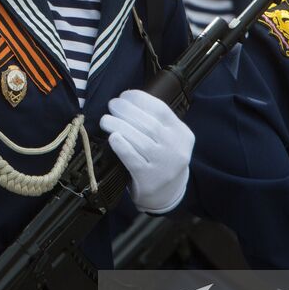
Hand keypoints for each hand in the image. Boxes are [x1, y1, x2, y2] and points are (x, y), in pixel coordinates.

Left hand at [100, 90, 191, 213]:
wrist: (168, 193)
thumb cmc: (163, 159)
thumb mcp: (170, 139)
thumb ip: (157, 121)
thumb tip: (127, 100)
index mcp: (182, 134)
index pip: (161, 110)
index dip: (140, 99)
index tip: (125, 95)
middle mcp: (175, 148)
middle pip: (149, 124)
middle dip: (126, 110)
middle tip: (112, 105)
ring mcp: (163, 164)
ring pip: (140, 140)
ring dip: (119, 125)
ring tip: (106, 120)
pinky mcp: (149, 178)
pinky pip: (133, 159)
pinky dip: (121, 146)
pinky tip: (112, 138)